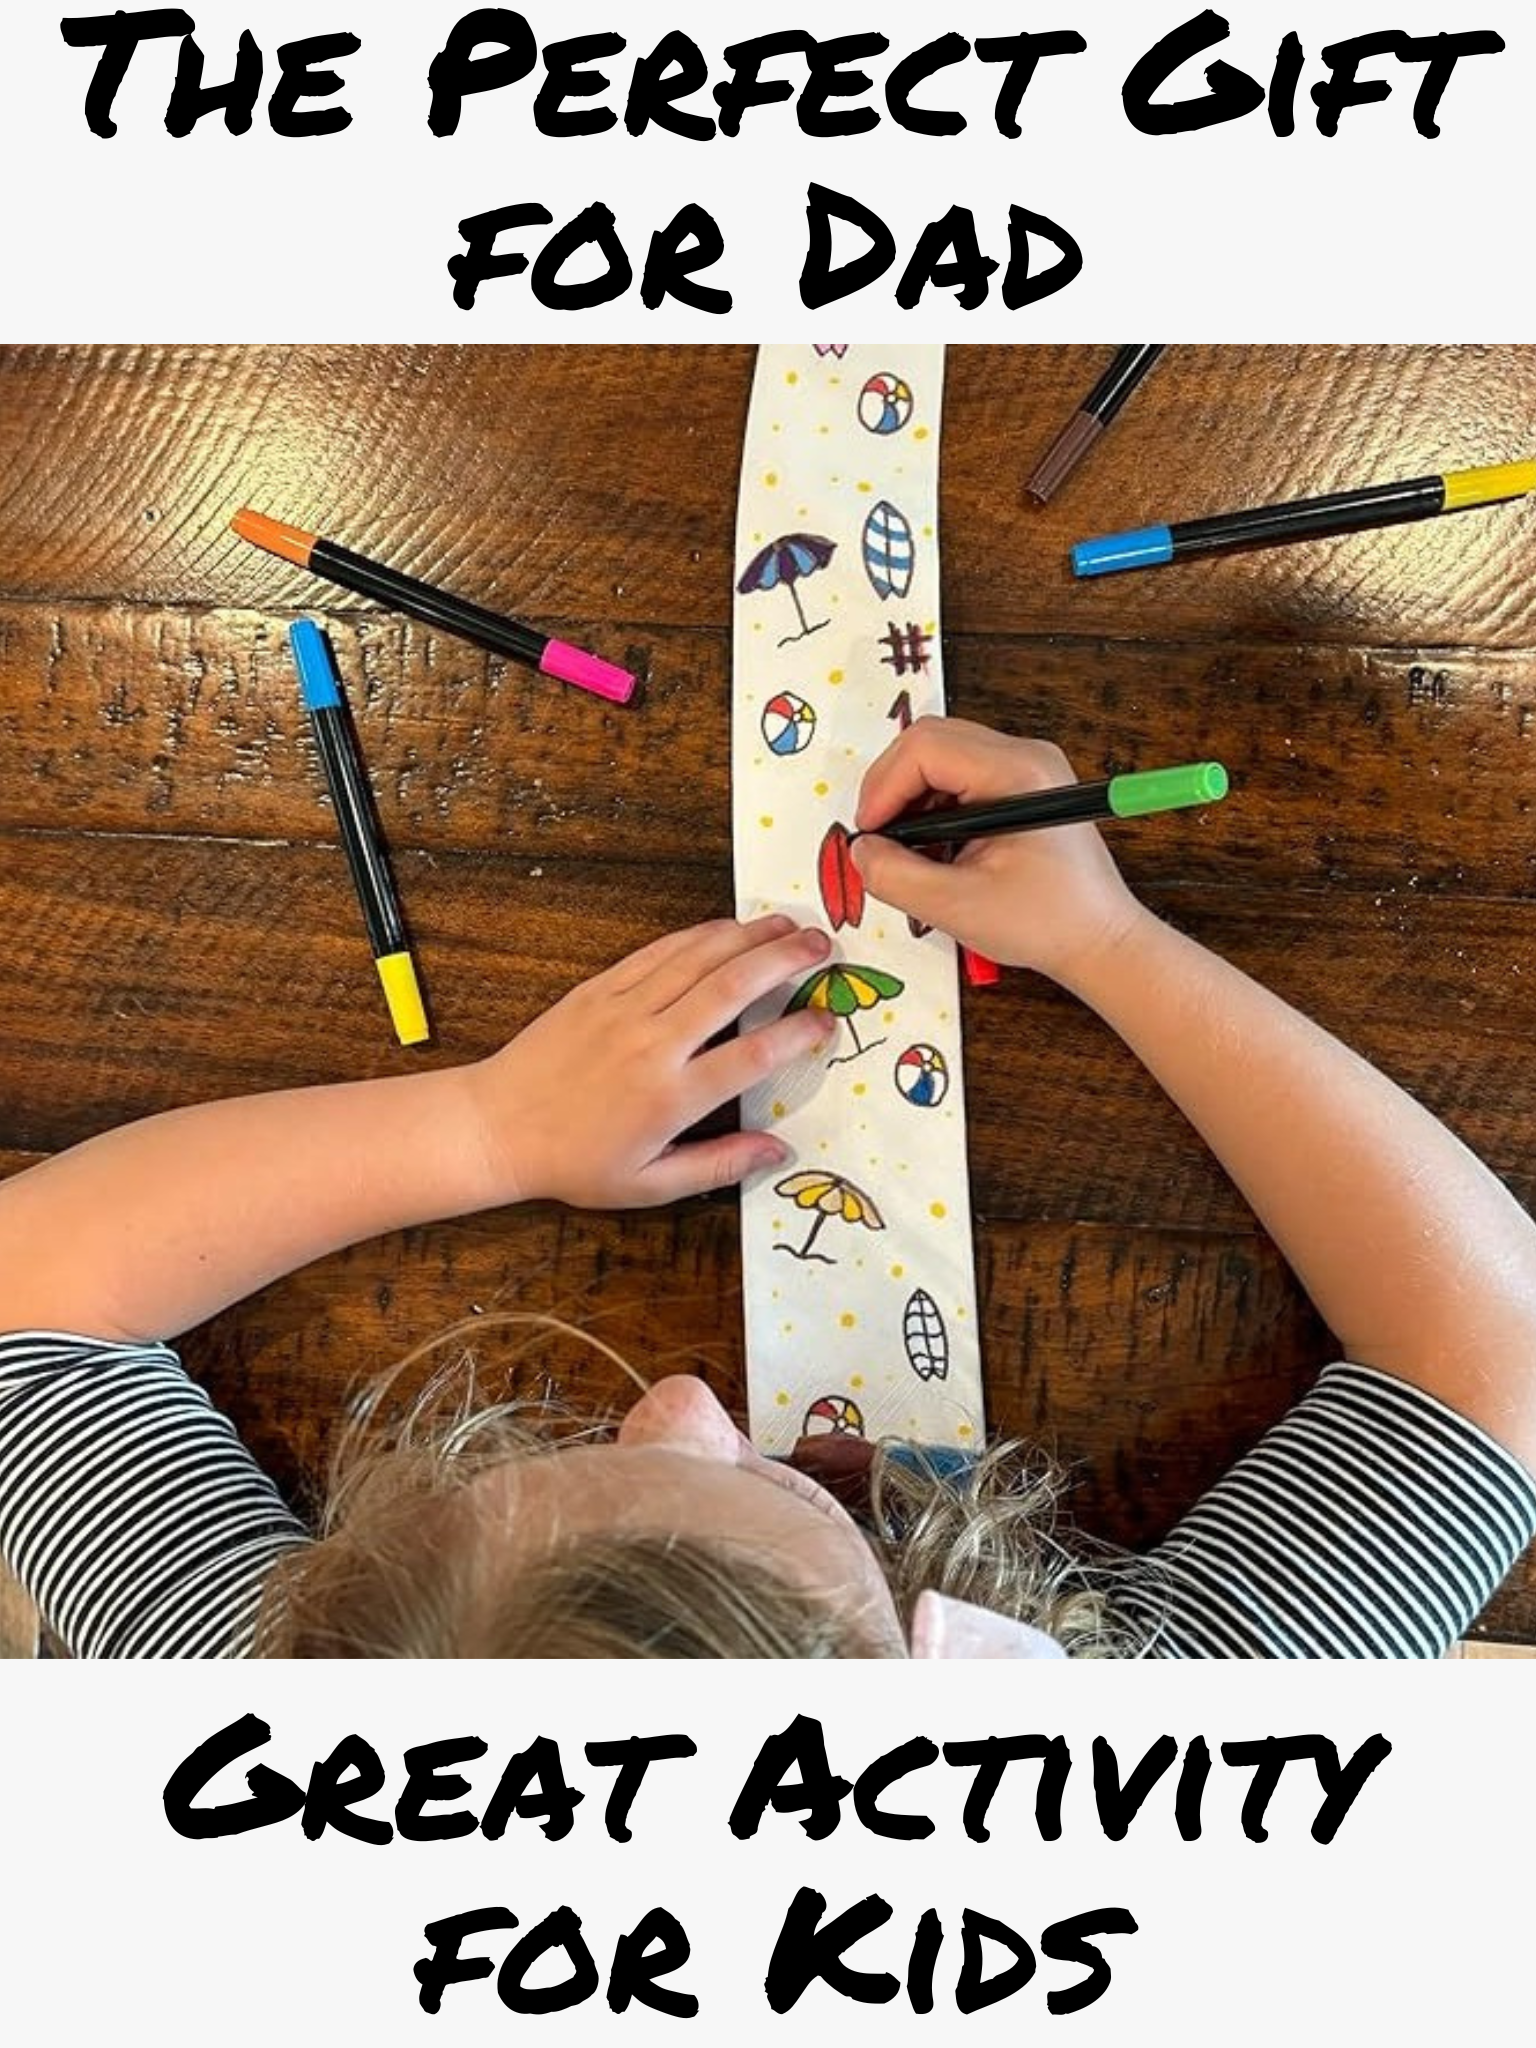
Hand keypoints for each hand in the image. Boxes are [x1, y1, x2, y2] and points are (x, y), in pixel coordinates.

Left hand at [469, 915, 835, 1208]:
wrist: (497, 1126)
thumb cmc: (573, 1163)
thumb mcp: (649, 1185)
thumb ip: (719, 1165)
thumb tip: (779, 1151)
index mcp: (670, 1098)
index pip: (753, 1057)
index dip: (798, 1033)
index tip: (827, 1020)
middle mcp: (652, 1045)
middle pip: (733, 987)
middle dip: (785, 960)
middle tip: (823, 946)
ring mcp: (623, 1010)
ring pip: (699, 957)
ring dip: (749, 936)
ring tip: (789, 925)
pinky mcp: (599, 990)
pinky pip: (659, 952)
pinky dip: (699, 935)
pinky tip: (728, 927)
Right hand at [852, 718, 1145, 983]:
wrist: (1100, 939)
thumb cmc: (1045, 924)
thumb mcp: (957, 906)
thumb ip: (896, 875)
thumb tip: (860, 849)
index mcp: (1017, 774)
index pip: (926, 748)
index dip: (884, 787)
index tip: (869, 835)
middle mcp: (1024, 756)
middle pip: (931, 740)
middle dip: (892, 787)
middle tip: (877, 840)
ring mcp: (1026, 767)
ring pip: (941, 756)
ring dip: (911, 797)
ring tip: (906, 849)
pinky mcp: (1022, 785)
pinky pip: (960, 775)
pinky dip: (933, 806)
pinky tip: (933, 848)